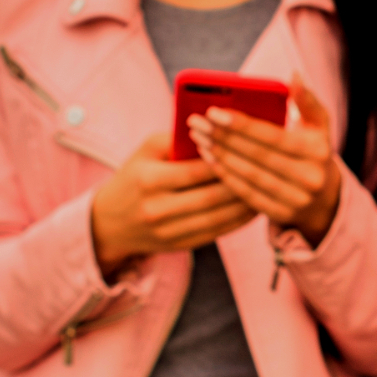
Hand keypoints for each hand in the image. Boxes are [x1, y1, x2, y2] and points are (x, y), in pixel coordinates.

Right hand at [89, 134, 255, 270]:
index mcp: (149, 180)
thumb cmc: (134, 177)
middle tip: (267, 172)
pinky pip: (216, 234)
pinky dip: (237, 222)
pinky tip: (252, 208)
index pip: (196, 170)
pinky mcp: (179, 246)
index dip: (225, 160)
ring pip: (217, 219)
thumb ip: (179, 137)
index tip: (248, 150)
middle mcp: (157, 209)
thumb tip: (219, 130)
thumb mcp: (147, 150)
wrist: (109, 223)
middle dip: (241, 184)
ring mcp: (168, 232)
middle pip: (211, 197)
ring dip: (245, 206)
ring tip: (265, 189)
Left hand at [189, 78, 341, 240]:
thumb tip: (295, 75)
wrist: (324, 197)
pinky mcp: (281, 214)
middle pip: (257, 156)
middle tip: (196, 123)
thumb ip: (307, 100)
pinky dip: (225, 176)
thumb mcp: (317, 125)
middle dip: (223, 138)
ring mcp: (296, 200)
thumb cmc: (312, 150)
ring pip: (248, 176)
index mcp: (317, 150)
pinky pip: (246, 194)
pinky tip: (208, 161)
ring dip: (219, 156)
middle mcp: (309, 178)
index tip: (213, 111)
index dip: (241, 125)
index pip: (273, 136)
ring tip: (198, 139)